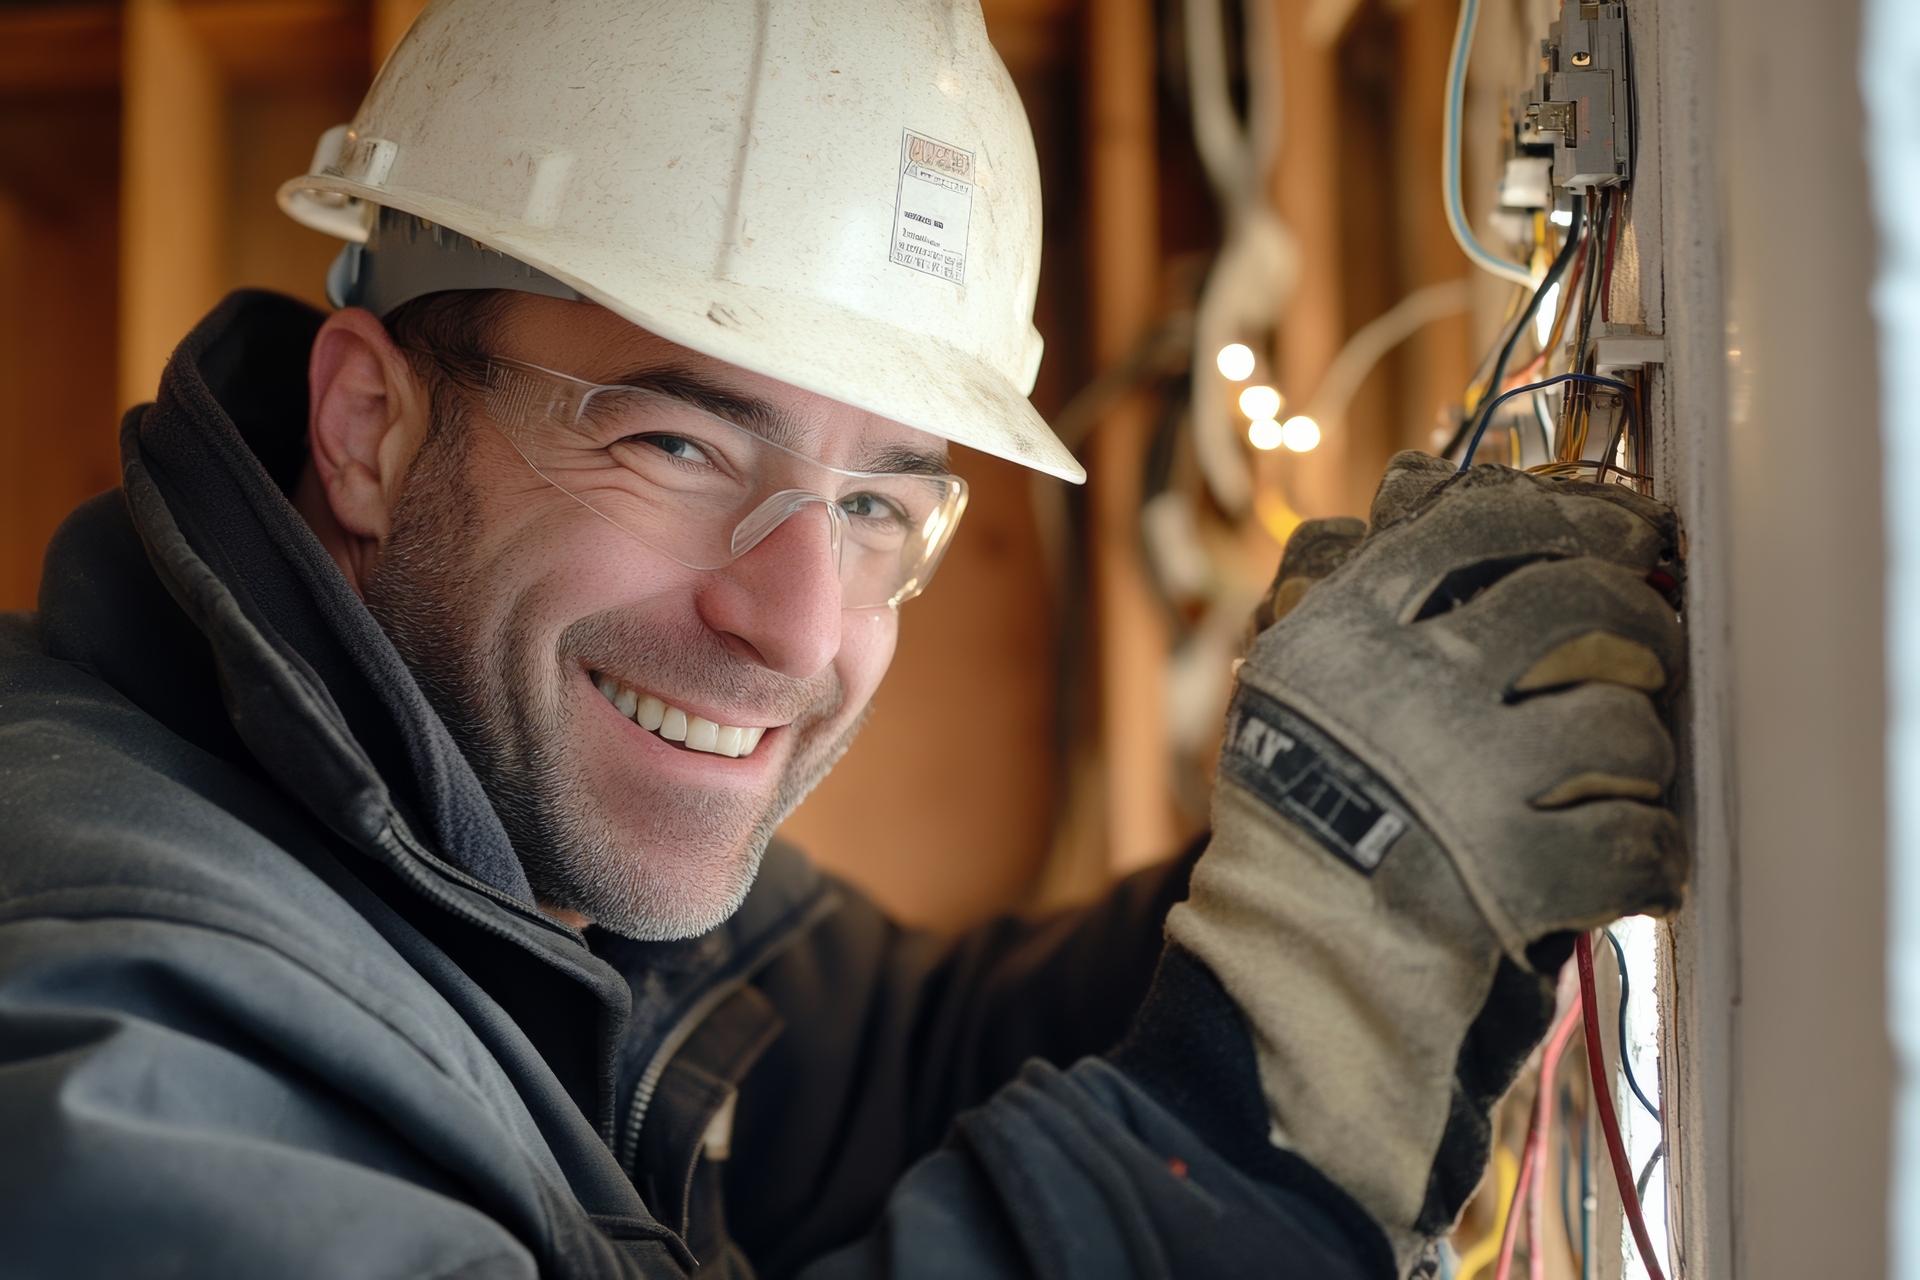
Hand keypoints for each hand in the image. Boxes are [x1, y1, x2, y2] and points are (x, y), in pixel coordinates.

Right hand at [1167, 452, 1688, 1274]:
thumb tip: (1421, 467)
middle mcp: (1408, 690)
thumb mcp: (1298, 665)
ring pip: (1620, 718)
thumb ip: (1357, 569)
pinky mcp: (1517, 879)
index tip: (1623, 523)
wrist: (1288, 952)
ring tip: (1629, 761)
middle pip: (1567, 597)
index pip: (1475, 522)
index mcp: (1345, 628)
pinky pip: (1637, 840)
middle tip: (1655, 623)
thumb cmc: (1300, 797)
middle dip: (1636, 605)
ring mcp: (1468, 783)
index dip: (1567, 508)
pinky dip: (1651, 851)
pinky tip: (1632, 851)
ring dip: (1645, 741)